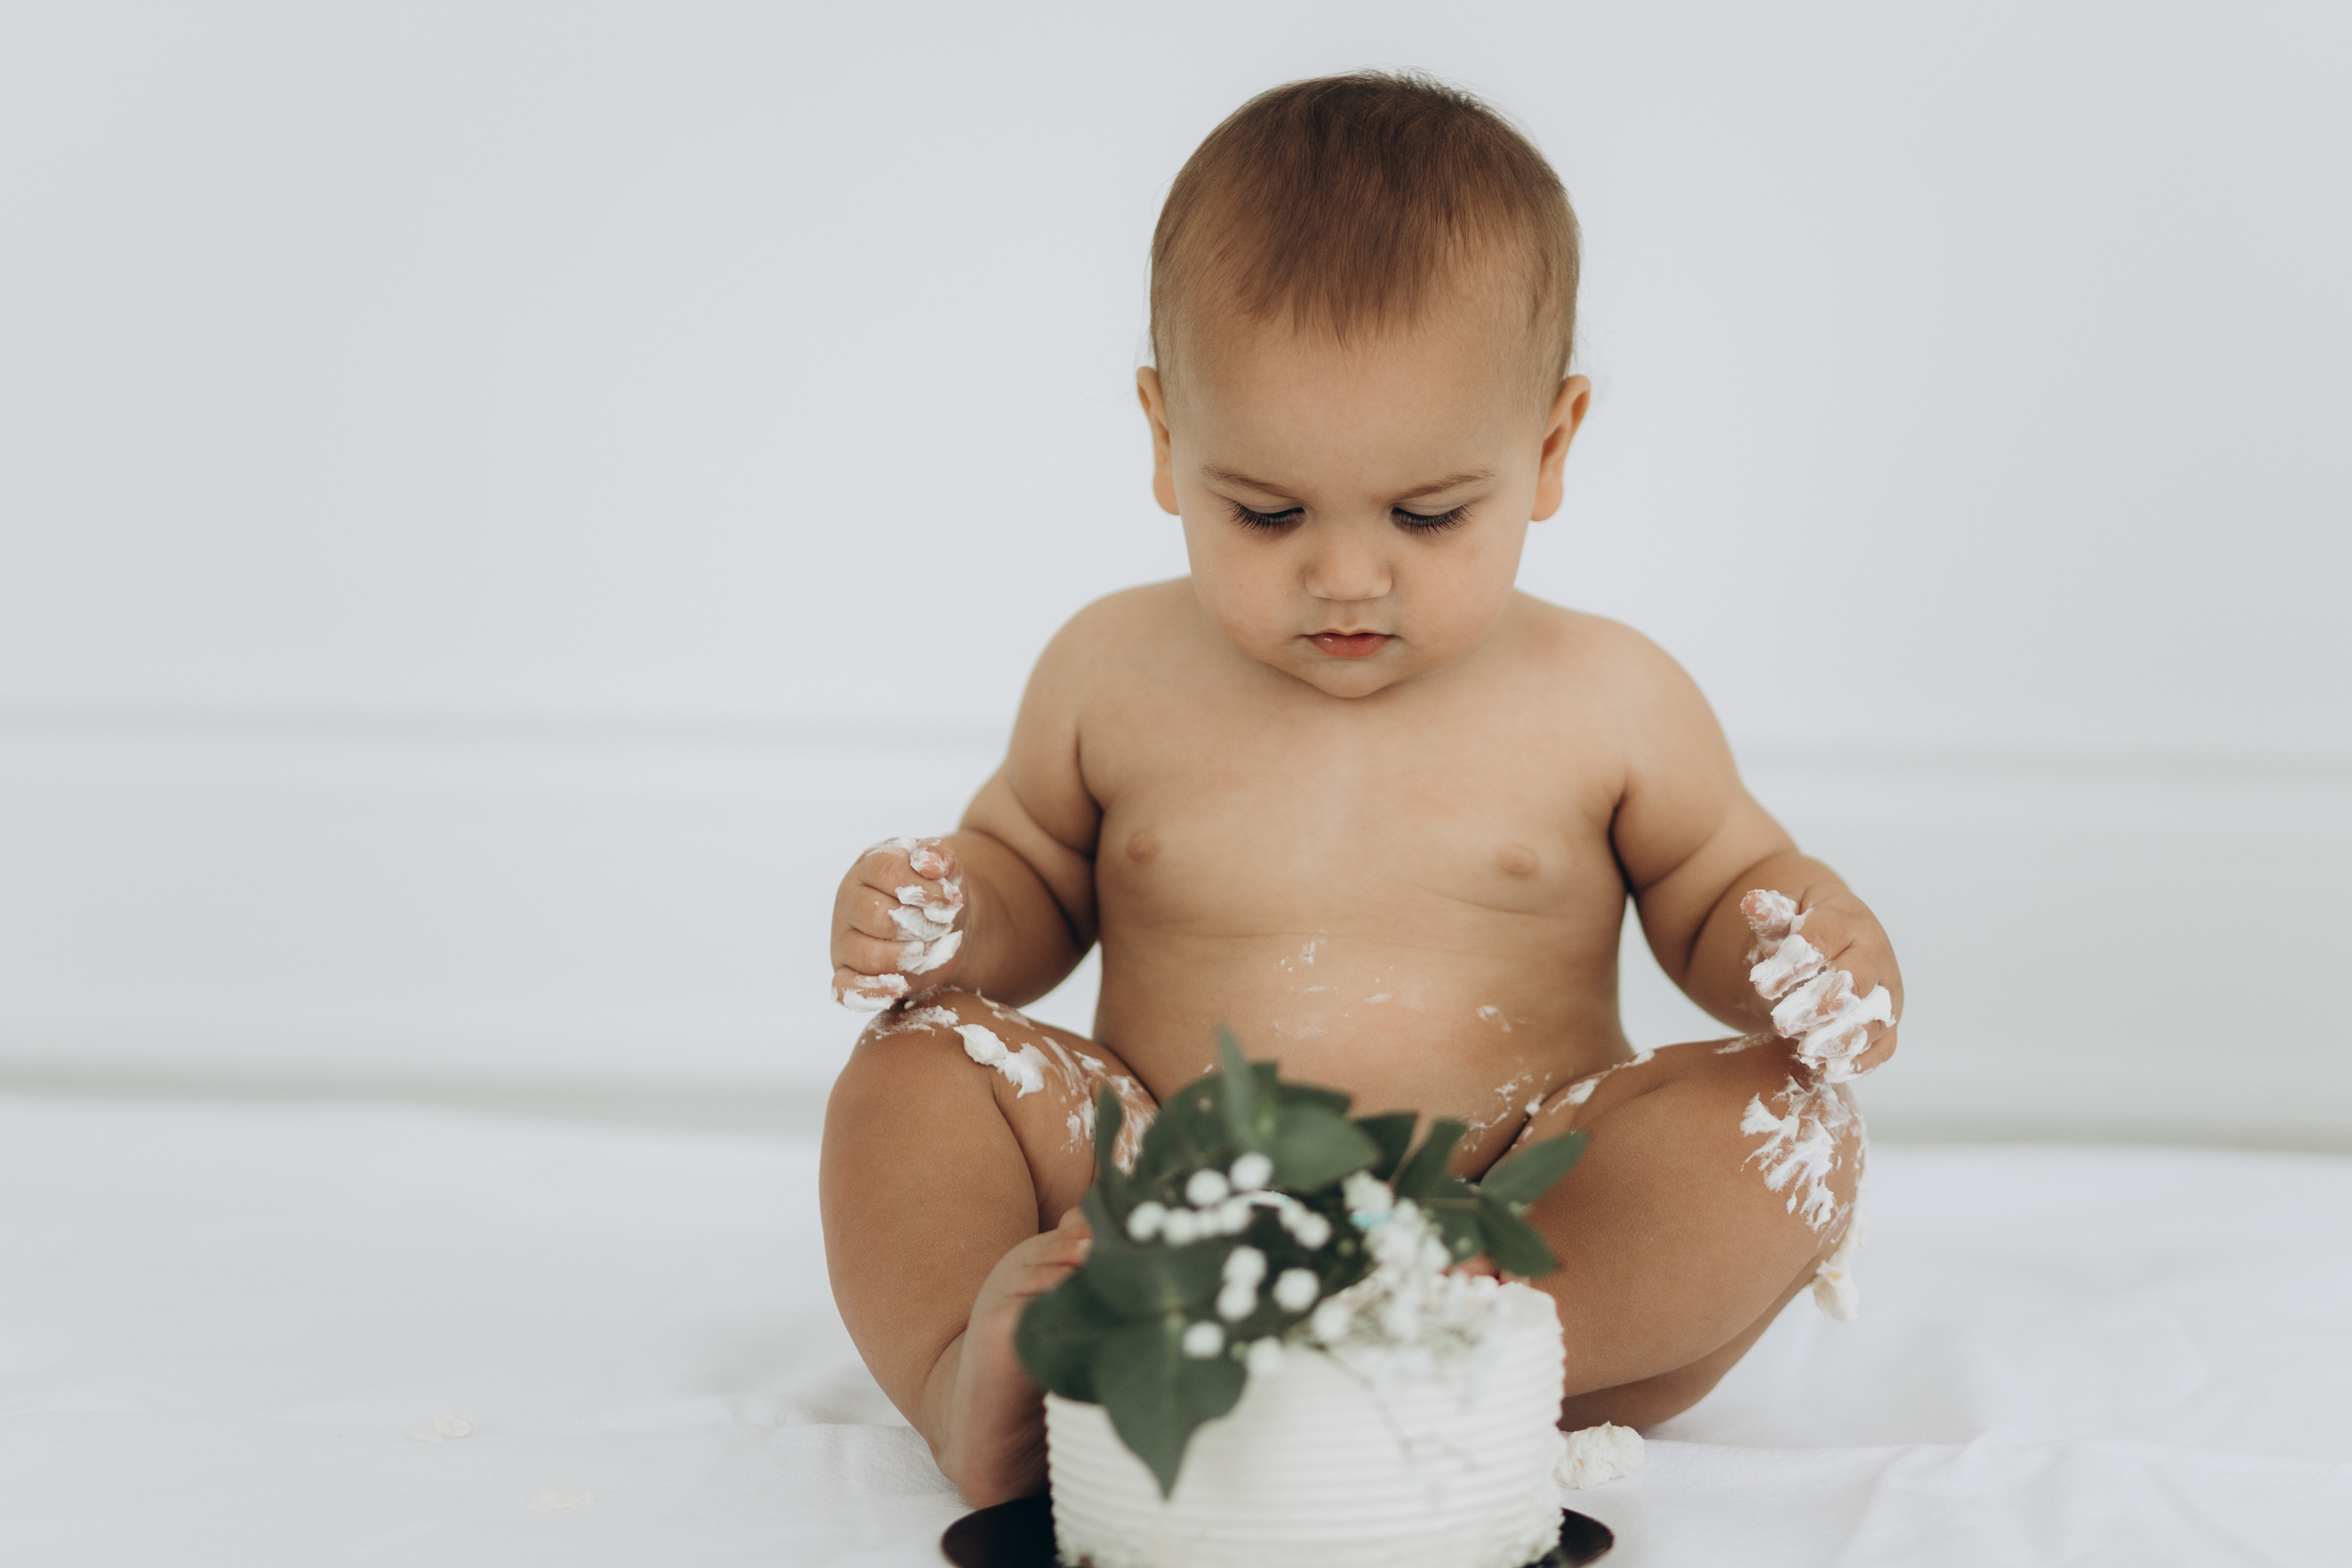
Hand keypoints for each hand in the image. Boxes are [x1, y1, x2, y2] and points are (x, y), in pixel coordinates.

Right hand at [831, 835, 967, 1009]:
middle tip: (940, 928)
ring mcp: (844, 939)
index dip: (920, 887)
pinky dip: (870, 992)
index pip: (884, 871)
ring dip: (903, 956)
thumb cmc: (937, 890)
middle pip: (874, 916)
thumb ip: (938, 854)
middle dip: (916, 925)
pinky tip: (899, 987)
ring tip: (927, 951)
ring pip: (863, 954)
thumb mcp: (945, 866)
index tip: (951, 900)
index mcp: (869, 867)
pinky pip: (844, 989)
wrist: (942, 925)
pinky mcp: (847, 973)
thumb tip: (928, 861)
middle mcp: (849, 902)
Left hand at [1740, 885, 1902, 1078]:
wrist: (1838, 941)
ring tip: (1806, 1051)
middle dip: (1818, 1003)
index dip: (1795, 962)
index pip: (1825, 937)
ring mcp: (1885, 989)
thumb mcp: (1786, 913)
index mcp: (1845, 920)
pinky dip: (1861, 1061)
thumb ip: (1770, 913)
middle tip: (1780, 1023)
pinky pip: (1884, 1045)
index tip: (1761, 986)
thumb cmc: (1804, 927)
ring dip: (1841, 1036)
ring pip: (1874, 1015)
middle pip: (1855, 978)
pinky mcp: (1888, 1022)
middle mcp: (1873, 954)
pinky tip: (1829, 1071)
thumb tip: (1753, 901)